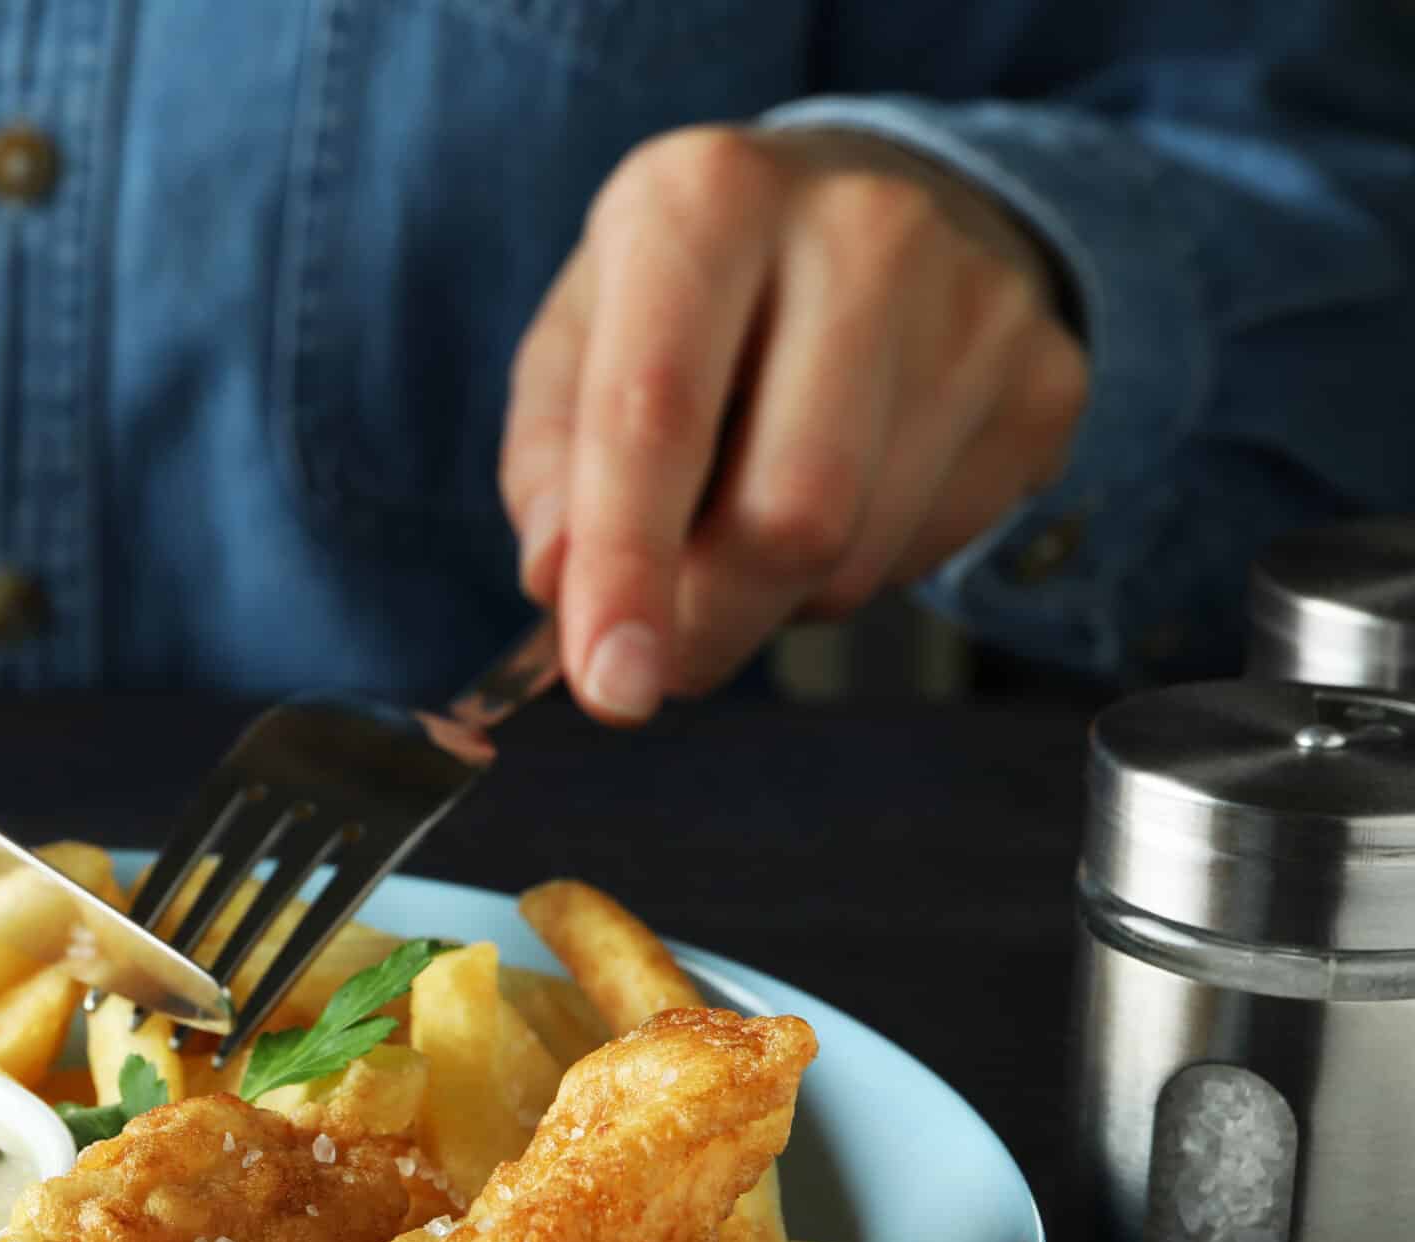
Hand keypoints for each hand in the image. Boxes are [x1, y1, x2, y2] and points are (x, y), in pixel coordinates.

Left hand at [501, 125, 1088, 723]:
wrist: (874, 204)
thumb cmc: (696, 298)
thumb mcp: (580, 342)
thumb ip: (550, 465)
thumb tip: (561, 582)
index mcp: (709, 199)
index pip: (657, 416)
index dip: (627, 573)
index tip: (611, 687)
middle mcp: (859, 227)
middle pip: (788, 515)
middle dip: (709, 622)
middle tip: (662, 654)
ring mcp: (976, 301)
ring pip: (858, 554)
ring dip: (779, 596)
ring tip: (752, 513)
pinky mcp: (1046, 376)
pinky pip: (932, 552)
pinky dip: (861, 567)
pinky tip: (844, 490)